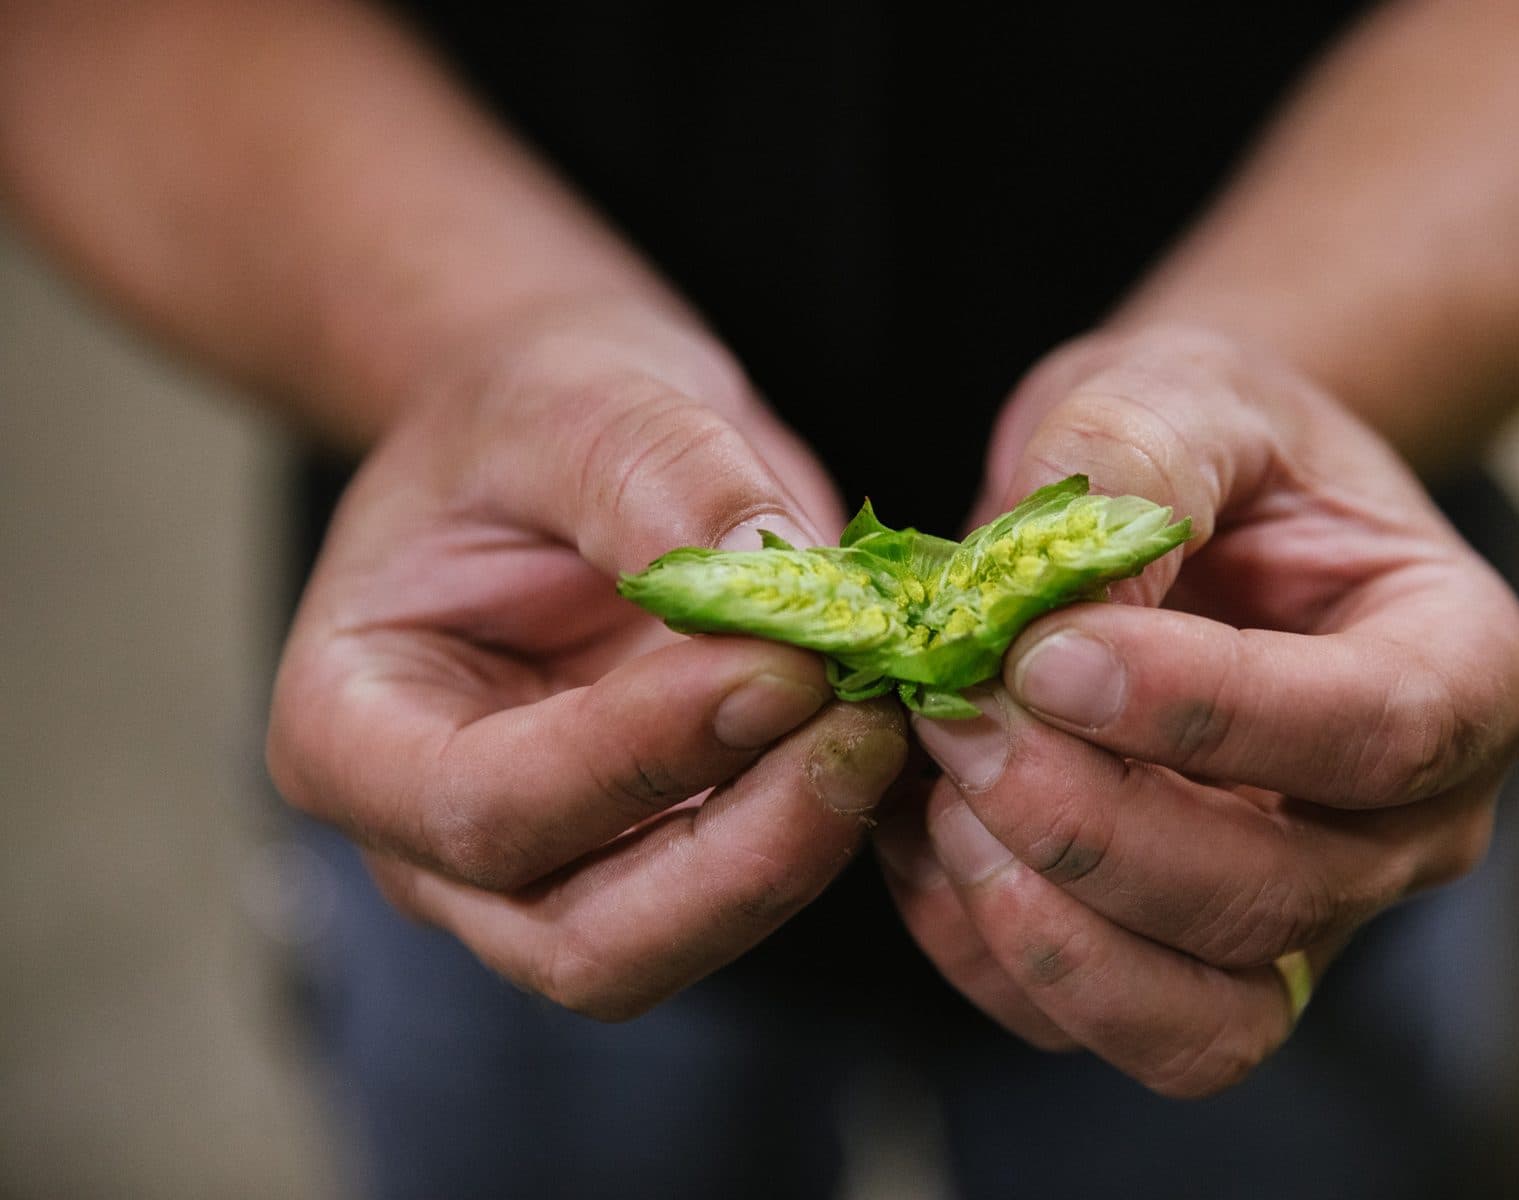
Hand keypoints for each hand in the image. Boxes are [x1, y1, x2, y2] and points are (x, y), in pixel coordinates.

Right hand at [267, 319, 907, 1018]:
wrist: (568, 440)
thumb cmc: (530, 415)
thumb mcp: (576, 403)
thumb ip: (662, 486)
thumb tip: (782, 592)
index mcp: (353, 731)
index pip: (485, 808)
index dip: (639, 757)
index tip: (779, 664)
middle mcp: (435, 841)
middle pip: (583, 941)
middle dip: (741, 855)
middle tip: (863, 722)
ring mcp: (552, 869)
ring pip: (680, 944)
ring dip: (801, 848)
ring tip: (887, 710)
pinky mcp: (664, 857)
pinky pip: (749, 892)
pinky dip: (829, 829)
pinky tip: (889, 731)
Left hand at [876, 326, 1518, 1094]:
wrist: (1184, 510)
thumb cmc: (1214, 448)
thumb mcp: (1186, 393)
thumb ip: (1135, 463)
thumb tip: (1054, 607)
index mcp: (1462, 670)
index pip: (1373, 732)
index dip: (1205, 711)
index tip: (1046, 657)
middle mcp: (1404, 828)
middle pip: (1275, 896)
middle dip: (1092, 824)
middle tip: (959, 716)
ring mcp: (1298, 916)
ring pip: (1198, 1020)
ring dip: (1045, 922)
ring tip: (941, 791)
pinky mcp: (1184, 969)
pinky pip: (1096, 1028)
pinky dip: (990, 954)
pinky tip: (924, 833)